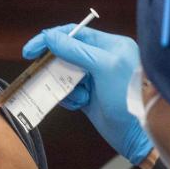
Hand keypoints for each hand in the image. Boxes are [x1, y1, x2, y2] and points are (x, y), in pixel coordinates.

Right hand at [22, 25, 152, 163]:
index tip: (30, 50)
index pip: (74, 33)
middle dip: (55, 66)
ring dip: (63, 85)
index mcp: (110, 45)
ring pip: (64, 74)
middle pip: (66, 54)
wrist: (138, 134)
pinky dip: (69, 98)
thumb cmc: (128, 97)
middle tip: (43, 74)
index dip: (50, 39)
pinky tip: (81, 105)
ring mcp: (95, 78)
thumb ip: (76, 50)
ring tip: (78, 97)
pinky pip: (67, 91)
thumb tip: (50, 37)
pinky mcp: (89, 96)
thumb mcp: (104, 67)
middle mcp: (102, 59)